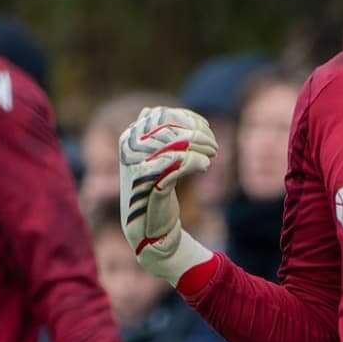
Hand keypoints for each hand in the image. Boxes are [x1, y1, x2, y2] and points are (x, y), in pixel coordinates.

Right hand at [119, 106, 218, 284]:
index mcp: (129, 139)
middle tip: (213, 145)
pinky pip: (177, 163)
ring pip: (175, 141)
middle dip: (197, 132)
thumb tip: (148, 110)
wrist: (150, 231)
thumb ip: (150, 136)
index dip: (186, 118)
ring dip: (200, 144)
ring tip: (212, 153)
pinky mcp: (151, 185)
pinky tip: (205, 165)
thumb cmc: (153, 193)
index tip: (205, 128)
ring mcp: (139, 166)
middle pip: (169, 126)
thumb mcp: (150, 160)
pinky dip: (195, 161)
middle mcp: (130, 150)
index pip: (160, 114)